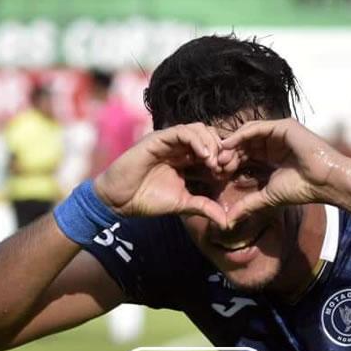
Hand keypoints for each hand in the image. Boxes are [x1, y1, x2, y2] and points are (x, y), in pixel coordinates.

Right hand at [93, 123, 237, 227]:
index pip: (213, 150)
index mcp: (187, 160)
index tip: (229, 174)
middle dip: (221, 149)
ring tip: (214, 163)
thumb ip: (204, 207)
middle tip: (224, 167)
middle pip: (210, 136)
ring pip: (199, 129)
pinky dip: (196, 140)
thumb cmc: (148, 200)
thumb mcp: (183, 204)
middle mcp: (180, 148)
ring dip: (211, 143)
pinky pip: (182, 131)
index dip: (224, 159)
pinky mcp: (158, 139)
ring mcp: (169, 141)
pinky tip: (203, 156)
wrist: (121, 200)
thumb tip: (226, 221)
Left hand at [220, 119, 350, 224]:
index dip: (230, 163)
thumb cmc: (302, 189)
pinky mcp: (283, 126)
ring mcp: (278, 133)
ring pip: (247, 134)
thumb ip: (248, 204)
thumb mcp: (268, 196)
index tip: (216, 175)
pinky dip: (241, 135)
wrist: (325, 181)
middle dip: (228, 154)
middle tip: (213, 165)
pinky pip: (257, 128)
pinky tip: (230, 144)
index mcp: (270, 157)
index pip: (244, 155)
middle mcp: (273, 143)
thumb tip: (228, 221)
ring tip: (220, 156)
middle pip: (243, 144)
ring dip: (232, 144)